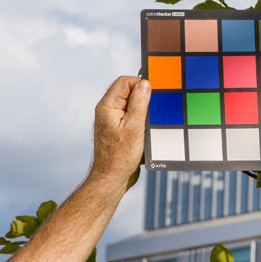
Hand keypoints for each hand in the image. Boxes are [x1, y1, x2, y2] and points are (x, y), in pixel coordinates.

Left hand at [90, 75, 150, 192]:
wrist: (112, 179)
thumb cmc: (120, 156)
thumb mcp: (134, 126)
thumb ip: (139, 102)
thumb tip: (144, 83)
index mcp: (107, 106)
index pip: (124, 82)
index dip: (140, 84)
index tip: (153, 94)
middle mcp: (108, 111)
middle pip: (128, 92)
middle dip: (143, 97)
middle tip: (152, 110)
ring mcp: (113, 120)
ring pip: (132, 105)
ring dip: (143, 110)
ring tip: (147, 124)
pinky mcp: (119, 130)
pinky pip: (132, 116)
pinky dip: (141, 120)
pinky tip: (145, 131)